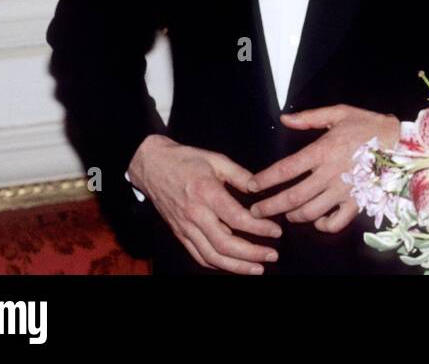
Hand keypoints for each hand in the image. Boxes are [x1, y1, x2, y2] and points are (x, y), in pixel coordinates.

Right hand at [128, 134, 282, 274]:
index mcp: (206, 193)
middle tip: (272, 255)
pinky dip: (217, 264)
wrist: (152, 165)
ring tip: (257, 268)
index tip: (276, 231)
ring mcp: (185, 227)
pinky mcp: (180, 234)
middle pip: (225, 243)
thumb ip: (240, 175)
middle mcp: (195, 214)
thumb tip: (261, 189)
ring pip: (211, 256)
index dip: (259, 228)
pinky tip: (233, 266)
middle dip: (252, 254)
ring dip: (237, 266)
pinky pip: (198, 255)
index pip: (237, 218)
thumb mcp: (216, 159)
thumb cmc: (185, 160)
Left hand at [249, 106, 400, 233]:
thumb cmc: (369, 125)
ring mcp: (344, 191)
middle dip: (269, 207)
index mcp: (323, 150)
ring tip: (285, 214)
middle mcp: (331, 173)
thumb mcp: (340, 113)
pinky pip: (336, 222)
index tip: (251, 186)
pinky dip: (323, 225)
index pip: (286, 169)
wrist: (401, 142)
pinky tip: (317, 220)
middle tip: (255, 212)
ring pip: (310, 212)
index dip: (265, 180)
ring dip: (293, 216)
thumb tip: (284, 119)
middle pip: (292, 197)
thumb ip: (310, 117)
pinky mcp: (358, 202)